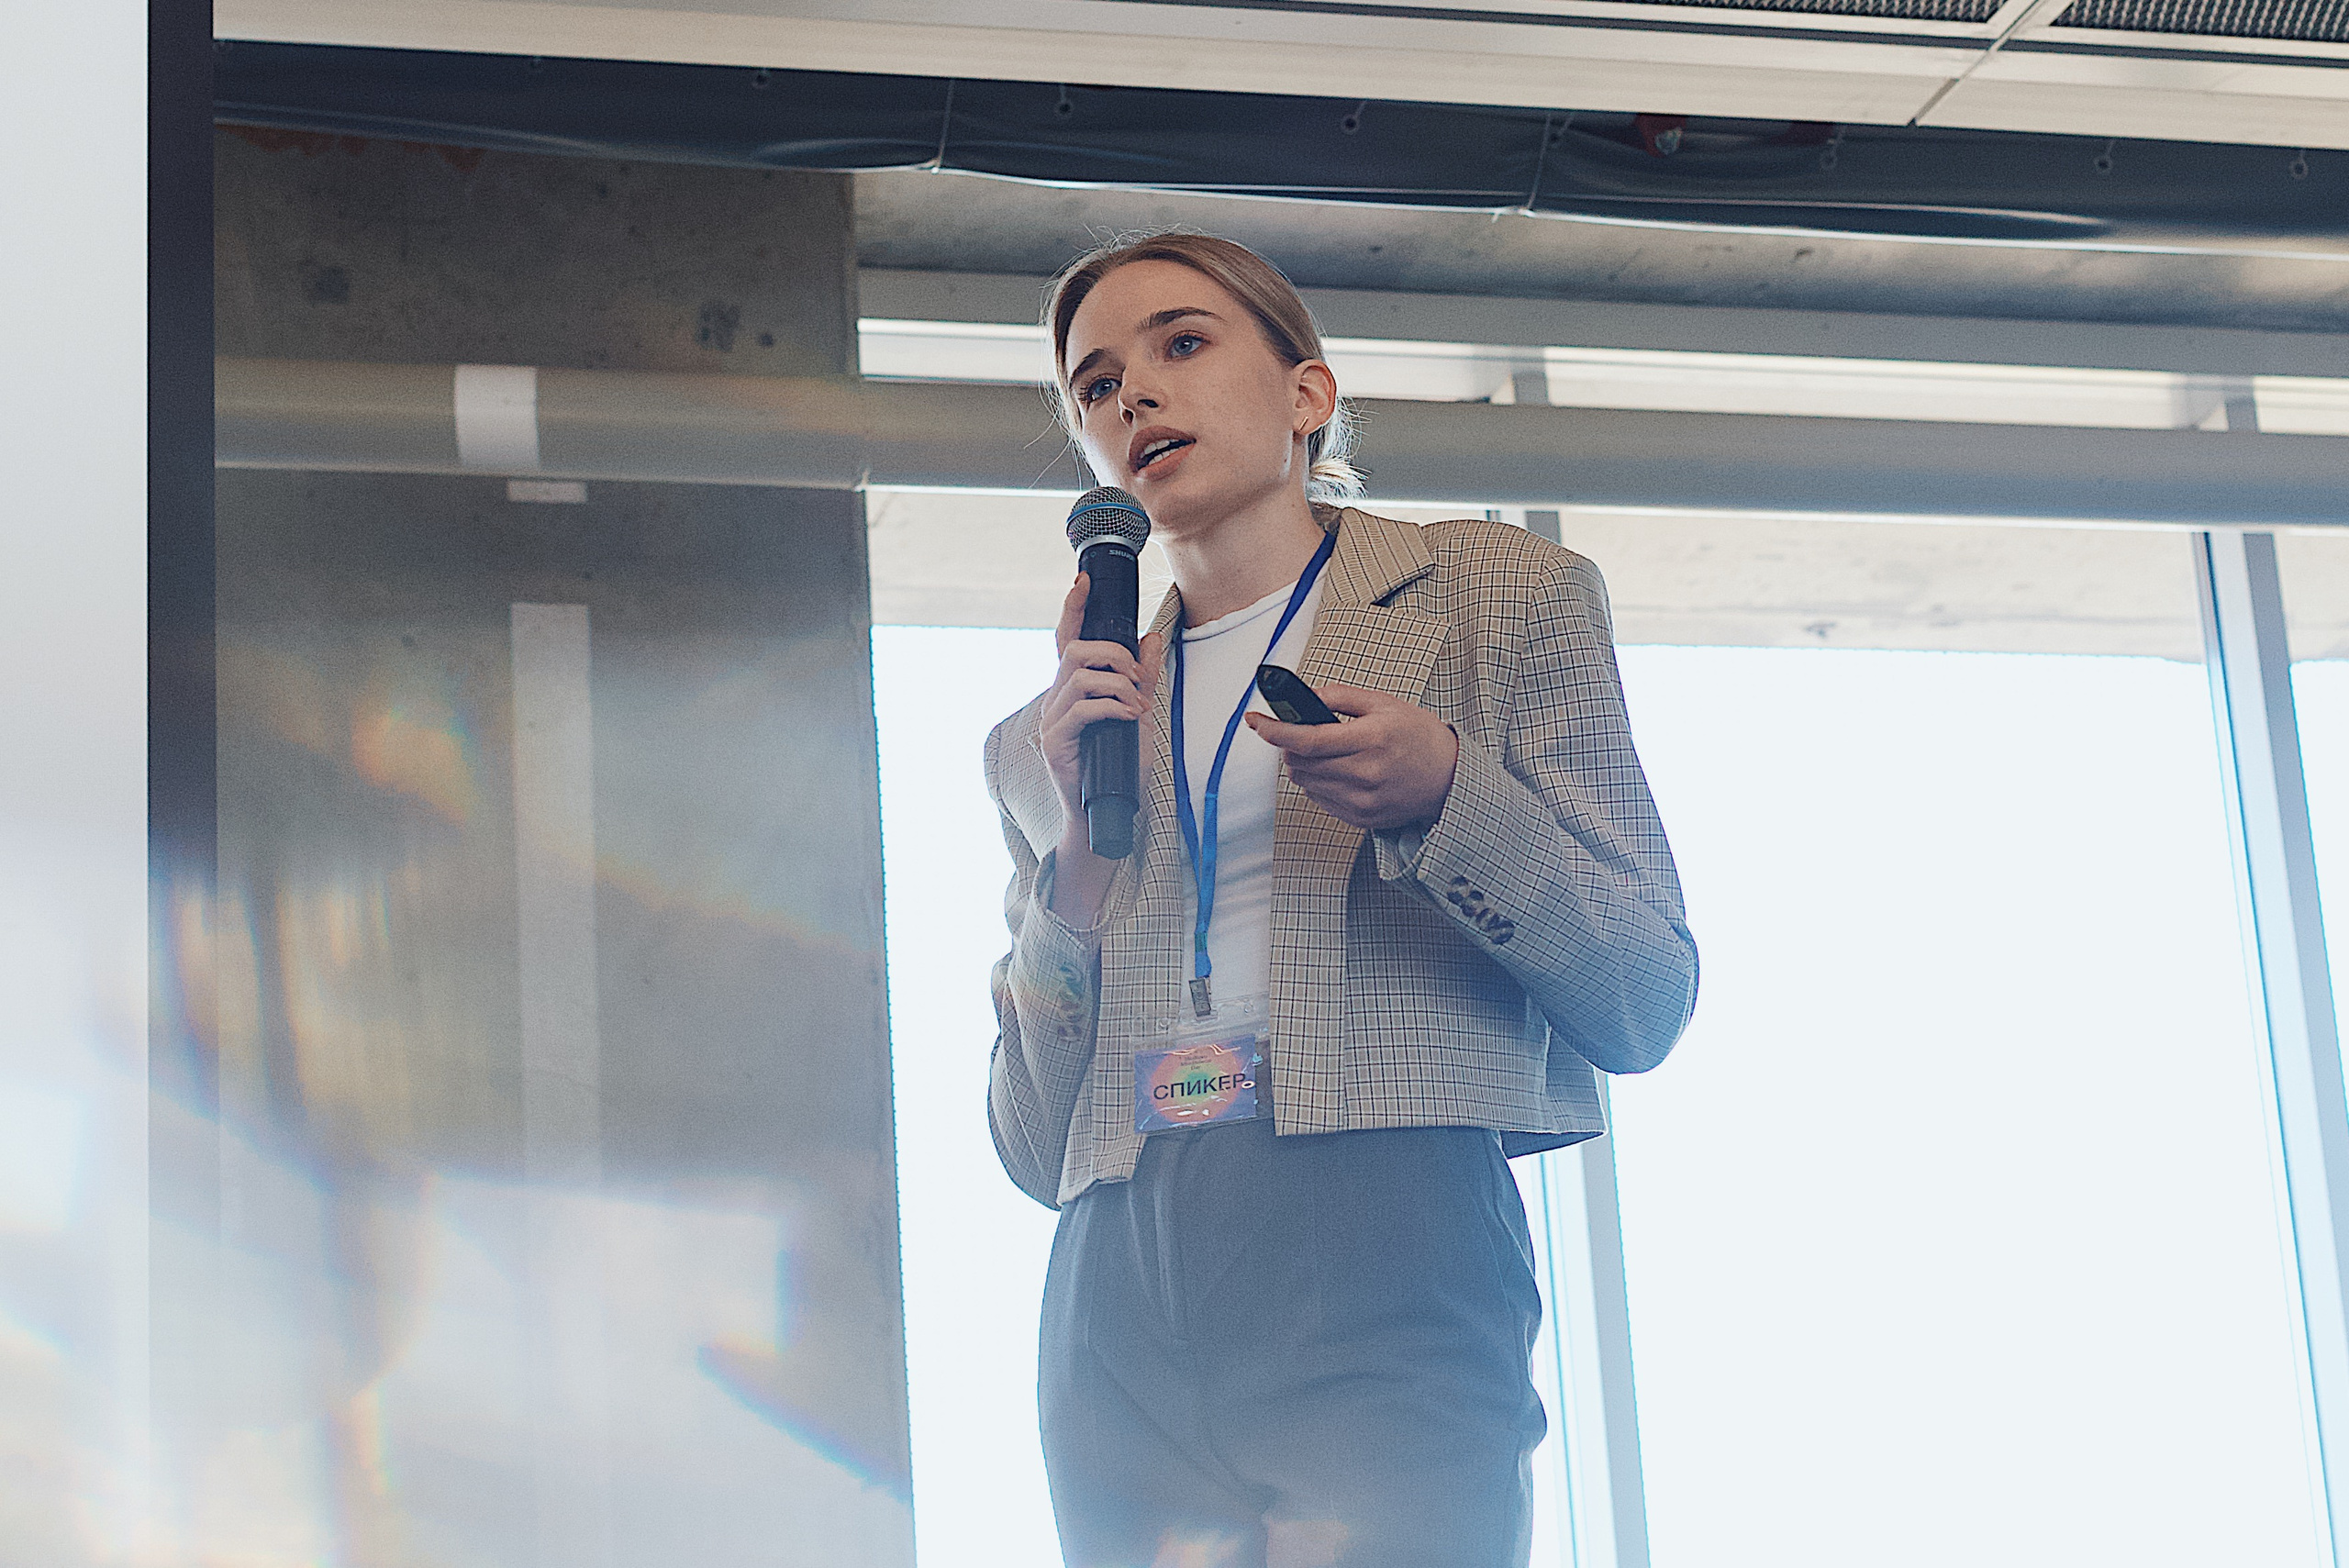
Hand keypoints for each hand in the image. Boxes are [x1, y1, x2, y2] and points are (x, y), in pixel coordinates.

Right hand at [1039, 572, 1167, 832]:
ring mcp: (1053, 721)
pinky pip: (1083, 709)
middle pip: (1073, 650)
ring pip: (1080, 677)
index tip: (1083, 580)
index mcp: (1072, 688)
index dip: (1072, 607)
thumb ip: (1141, 677)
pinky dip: (1113, 707)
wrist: (1106, 811)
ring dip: (1118, 684)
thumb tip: (1151, 637)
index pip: (1066, 638)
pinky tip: (1130, 717)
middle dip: (1112, 653)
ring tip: (1137, 704)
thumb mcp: (1136, 712)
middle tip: (1137, 675)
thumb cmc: (1117, 764)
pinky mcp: (1057, 742)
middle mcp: (1057, 699)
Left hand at [1246, 681, 1458, 830]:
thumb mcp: (1383, 704)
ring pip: (1305, 782)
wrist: (1449, 778)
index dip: (1274, 731)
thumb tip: (1304, 696)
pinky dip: (1319, 783)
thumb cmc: (1418, 738)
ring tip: (1328, 752)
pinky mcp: (1361, 818)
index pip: (1308, 740)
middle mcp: (1365, 773)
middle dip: (1291, 745)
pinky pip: (1319, 799)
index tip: (1255, 721)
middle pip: (1300, 762)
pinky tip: (1340, 771)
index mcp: (1371, 739)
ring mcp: (1363, 800)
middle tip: (1305, 733)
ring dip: (1304, 764)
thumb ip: (1340, 696)